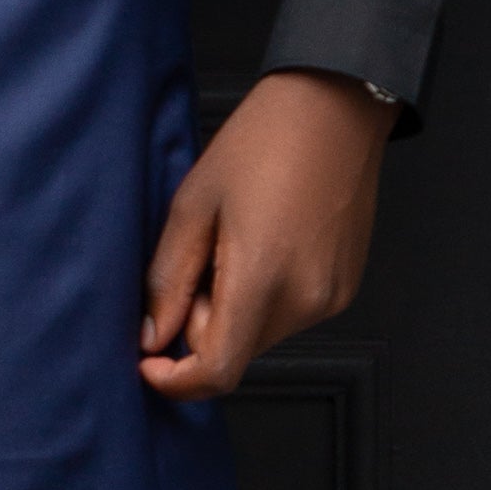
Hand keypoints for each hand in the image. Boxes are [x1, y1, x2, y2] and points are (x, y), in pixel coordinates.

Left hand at [139, 70, 393, 398]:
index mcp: (263, 280)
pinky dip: (263, 296)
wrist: (333, 108)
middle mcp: (305, 300)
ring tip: (236, 242)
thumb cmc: (262, 142)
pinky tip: (264, 243)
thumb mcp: (192, 206)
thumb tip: (151, 335)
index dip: (176, 380)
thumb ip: (168, 281)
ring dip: (234, 308)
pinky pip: (288, 314)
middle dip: (203, 324)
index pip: (218, 371)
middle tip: (201, 259)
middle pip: (235, 352)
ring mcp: (331, 297)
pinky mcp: (343, 288)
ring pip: (260, 334)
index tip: (147, 362)